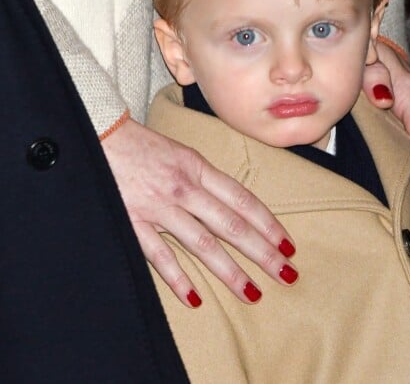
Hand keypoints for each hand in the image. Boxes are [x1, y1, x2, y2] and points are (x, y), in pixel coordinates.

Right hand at [102, 118, 297, 306]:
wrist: (97, 135)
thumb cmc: (142, 145)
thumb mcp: (181, 153)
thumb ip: (205, 178)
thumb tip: (233, 204)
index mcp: (198, 168)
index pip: (242, 200)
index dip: (268, 224)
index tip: (287, 245)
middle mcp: (184, 188)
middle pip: (231, 225)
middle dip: (262, 252)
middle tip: (286, 274)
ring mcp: (159, 207)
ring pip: (203, 244)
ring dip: (230, 271)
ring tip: (252, 292)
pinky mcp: (133, 222)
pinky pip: (160, 256)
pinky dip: (178, 279)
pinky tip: (195, 299)